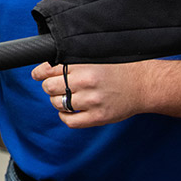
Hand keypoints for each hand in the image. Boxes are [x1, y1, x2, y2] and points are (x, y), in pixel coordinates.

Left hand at [31, 61, 152, 127]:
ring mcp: (92, 101)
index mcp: (84, 65)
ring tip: (67, 97)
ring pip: (57, 104)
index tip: (37, 75)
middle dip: (50, 87)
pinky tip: (70, 111)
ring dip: (58, 101)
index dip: (40, 73)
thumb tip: (45, 66)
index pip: (49, 69)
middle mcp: (86, 82)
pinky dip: (65, 116)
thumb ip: (73, 60)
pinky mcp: (98, 117)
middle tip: (56, 86)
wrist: (143, 85)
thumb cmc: (118, 69)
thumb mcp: (95, 58)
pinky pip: (69, 121)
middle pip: (50, 87)